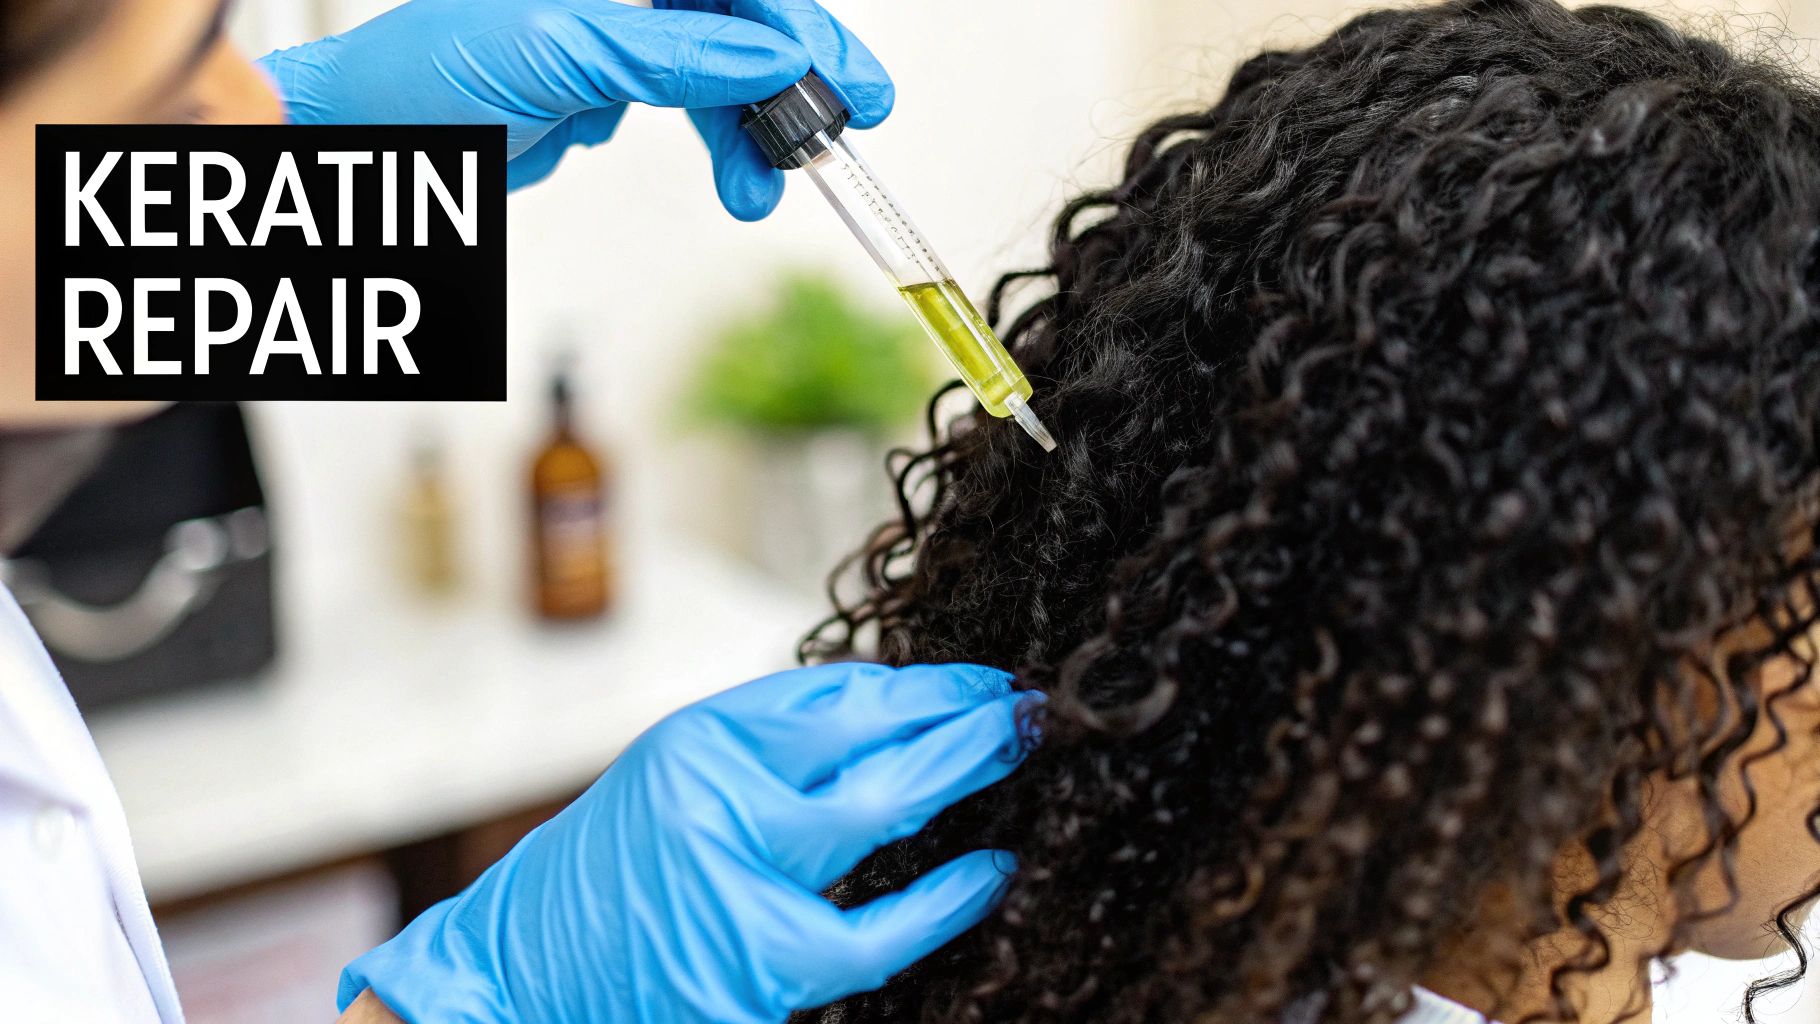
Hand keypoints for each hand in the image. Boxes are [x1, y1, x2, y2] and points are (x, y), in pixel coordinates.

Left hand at [256, 0, 892, 207]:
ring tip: (766, 189)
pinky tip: (726, 170)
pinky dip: (718, 145)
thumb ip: (676, 53)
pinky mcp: (608, 82)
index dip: (801, 25)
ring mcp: (618, 32)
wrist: (373, 141)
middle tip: (837, 136)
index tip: (848, 81)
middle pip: (741, 24)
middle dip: (791, 86)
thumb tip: (774, 57)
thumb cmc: (430, 74)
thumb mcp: (565, 52)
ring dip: (755, 134)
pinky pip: (691, 104)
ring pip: (723, 73)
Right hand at [338, 662, 1033, 1022]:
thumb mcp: (675, 786)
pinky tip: (991, 870)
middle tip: (1028, 701)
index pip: (835, 694)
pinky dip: (942, 899)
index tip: (978, 679)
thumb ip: (769, 756)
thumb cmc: (605, 884)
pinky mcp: (758, 964)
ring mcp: (736, 875)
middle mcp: (714, 792)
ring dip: (958, 769)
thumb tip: (895, 721)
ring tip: (1019, 745)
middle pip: (865, 734)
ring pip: (878, 806)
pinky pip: (877, 928)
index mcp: (696, 741)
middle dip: (958, 714)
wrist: (513, 983)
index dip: (921, 685)